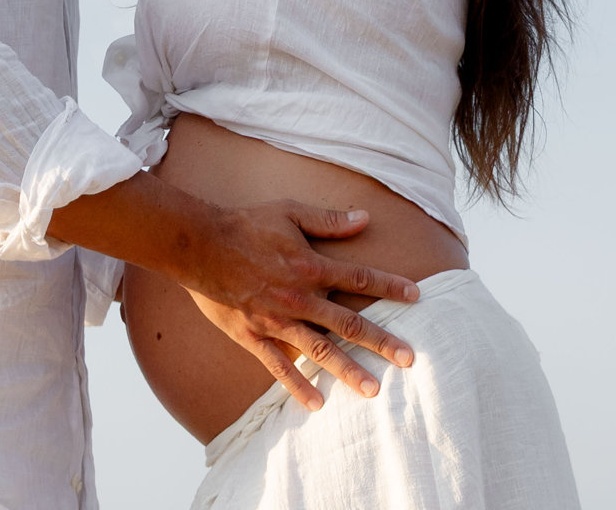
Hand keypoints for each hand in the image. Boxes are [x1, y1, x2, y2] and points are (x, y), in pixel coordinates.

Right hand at [178, 202, 418, 409]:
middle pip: (348, 323)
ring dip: (347, 370)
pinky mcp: (254, 336)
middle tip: (409, 358)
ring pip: (319, 350)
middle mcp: (299, 297)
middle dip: (381, 340)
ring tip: (373, 389)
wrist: (199, 245)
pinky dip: (297, 386)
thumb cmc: (246, 225)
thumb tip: (364, 218)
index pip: (359, 278)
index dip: (389, 286)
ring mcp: (277, 321)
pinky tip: (317, 404)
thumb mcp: (289, 212)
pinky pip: (278, 366)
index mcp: (310, 266)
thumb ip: (328, 220)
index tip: (416, 296)